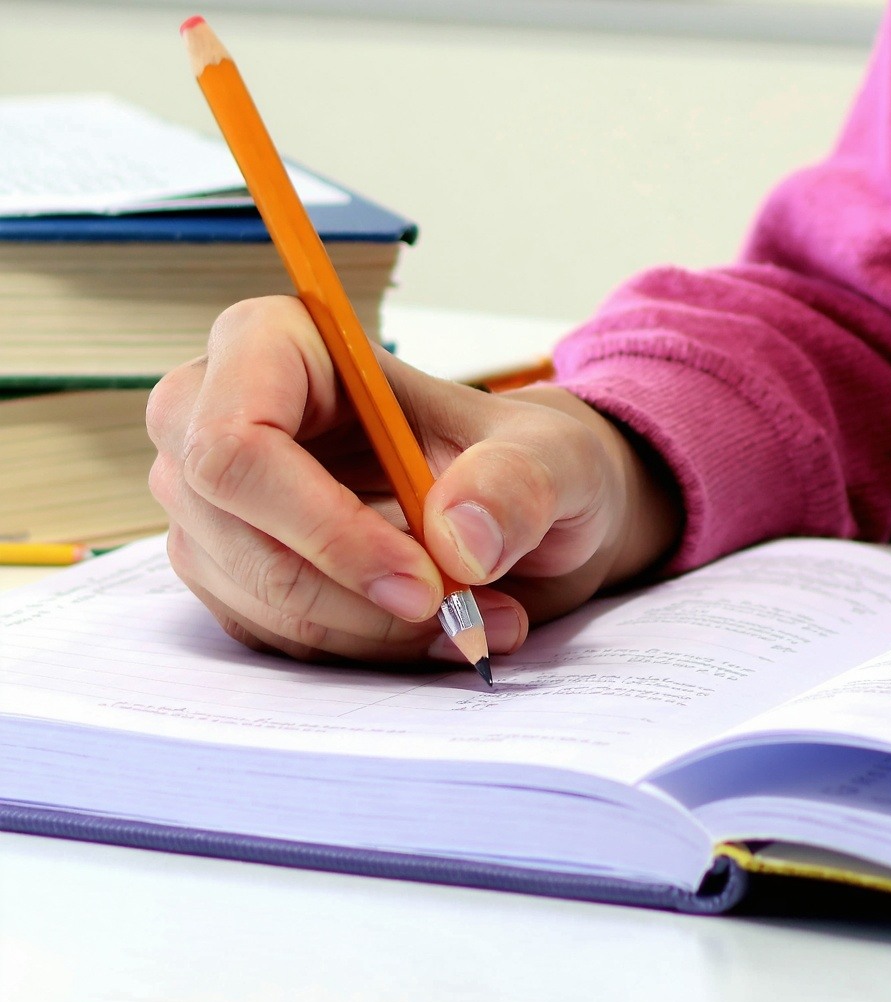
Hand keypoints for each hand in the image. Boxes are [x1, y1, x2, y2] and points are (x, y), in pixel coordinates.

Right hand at [147, 296, 679, 664]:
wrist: (521, 511)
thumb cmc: (526, 459)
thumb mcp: (555, 457)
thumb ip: (519, 482)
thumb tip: (459, 540)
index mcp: (279, 344)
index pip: (238, 441)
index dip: (323, 525)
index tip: (424, 582)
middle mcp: (219, 416)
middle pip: (232, 528)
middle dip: (353, 593)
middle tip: (462, 614)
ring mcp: (215, 499)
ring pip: (253, 592)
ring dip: (367, 631)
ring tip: (471, 619)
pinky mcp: (233, 567)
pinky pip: (269, 632)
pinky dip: (355, 648)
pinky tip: (423, 630)